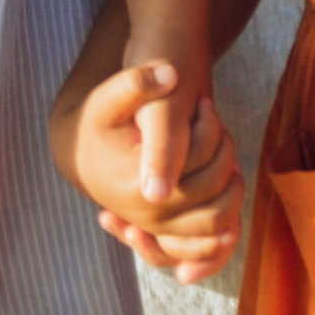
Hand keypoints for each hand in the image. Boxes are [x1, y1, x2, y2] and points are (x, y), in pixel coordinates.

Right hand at [63, 61, 241, 283]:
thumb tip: (172, 74)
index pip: (198, 160)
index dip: (211, 130)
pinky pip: (208, 239)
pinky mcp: (167, 232)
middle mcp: (151, 216)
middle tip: (219, 126)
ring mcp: (160, 229)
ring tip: (225, 152)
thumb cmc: (98, 122)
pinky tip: (228, 181)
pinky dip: (226, 219)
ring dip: (232, 187)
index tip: (205, 102)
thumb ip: (137, 83)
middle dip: (226, 155)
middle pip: (213, 192)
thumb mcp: (109, 98)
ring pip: (218, 221)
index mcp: (138, 185)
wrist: (83, 154)